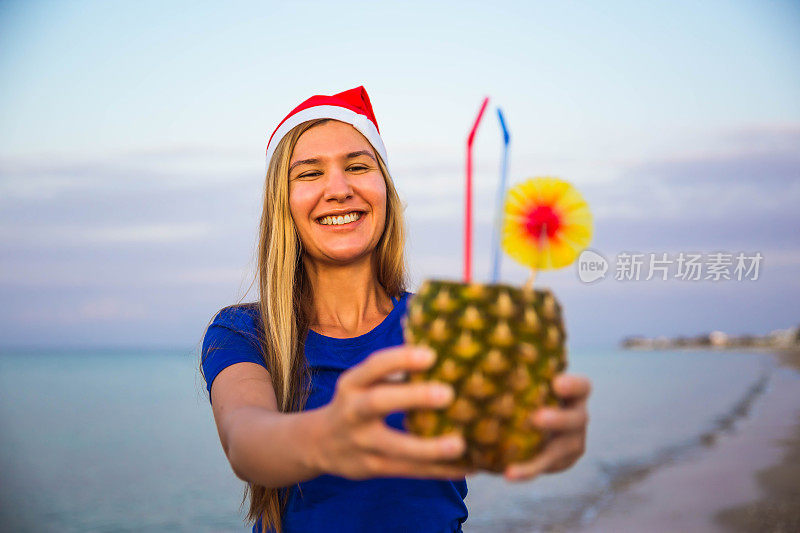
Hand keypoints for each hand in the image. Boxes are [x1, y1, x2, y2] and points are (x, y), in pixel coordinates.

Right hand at [314, 344, 473, 480]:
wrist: (318, 443)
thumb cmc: (356, 402)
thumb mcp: (361, 382)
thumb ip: (391, 371)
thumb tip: (440, 349)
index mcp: (352, 383)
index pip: (375, 366)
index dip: (401, 359)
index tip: (432, 355)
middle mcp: (353, 411)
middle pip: (379, 402)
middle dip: (413, 397)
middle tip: (448, 393)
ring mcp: (361, 443)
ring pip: (396, 447)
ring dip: (430, 448)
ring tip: (461, 444)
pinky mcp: (373, 468)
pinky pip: (409, 471)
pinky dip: (439, 470)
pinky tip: (465, 468)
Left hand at [503, 373, 590, 480]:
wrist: (530, 419)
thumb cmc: (526, 387)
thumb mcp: (525, 379)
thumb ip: (510, 374)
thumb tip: (472, 359)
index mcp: (572, 393)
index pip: (581, 387)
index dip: (572, 385)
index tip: (556, 383)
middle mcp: (577, 416)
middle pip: (577, 419)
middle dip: (558, 420)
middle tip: (537, 418)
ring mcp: (572, 441)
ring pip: (563, 450)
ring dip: (541, 457)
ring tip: (513, 467)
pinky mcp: (560, 461)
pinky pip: (543, 467)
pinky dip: (526, 471)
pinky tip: (509, 474)